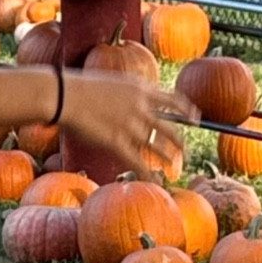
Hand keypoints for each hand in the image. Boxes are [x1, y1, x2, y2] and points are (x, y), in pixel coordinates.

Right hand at [60, 70, 197, 171]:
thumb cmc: (83, 87)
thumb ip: (132, 92)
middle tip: (184, 150)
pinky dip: (148, 173)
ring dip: (167, 158)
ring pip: (156, 146)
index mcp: (142, 89)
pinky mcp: (116, 142)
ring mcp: (130, 126)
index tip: (195, 118)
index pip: (174, 100)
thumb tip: (141, 101)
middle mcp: (141, 107)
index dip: (188, 110)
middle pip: (169, 128)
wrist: (66, 95)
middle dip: (180, 141)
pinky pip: (138, 161)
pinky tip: (155, 181)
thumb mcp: (115, 81)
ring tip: (173, 166)